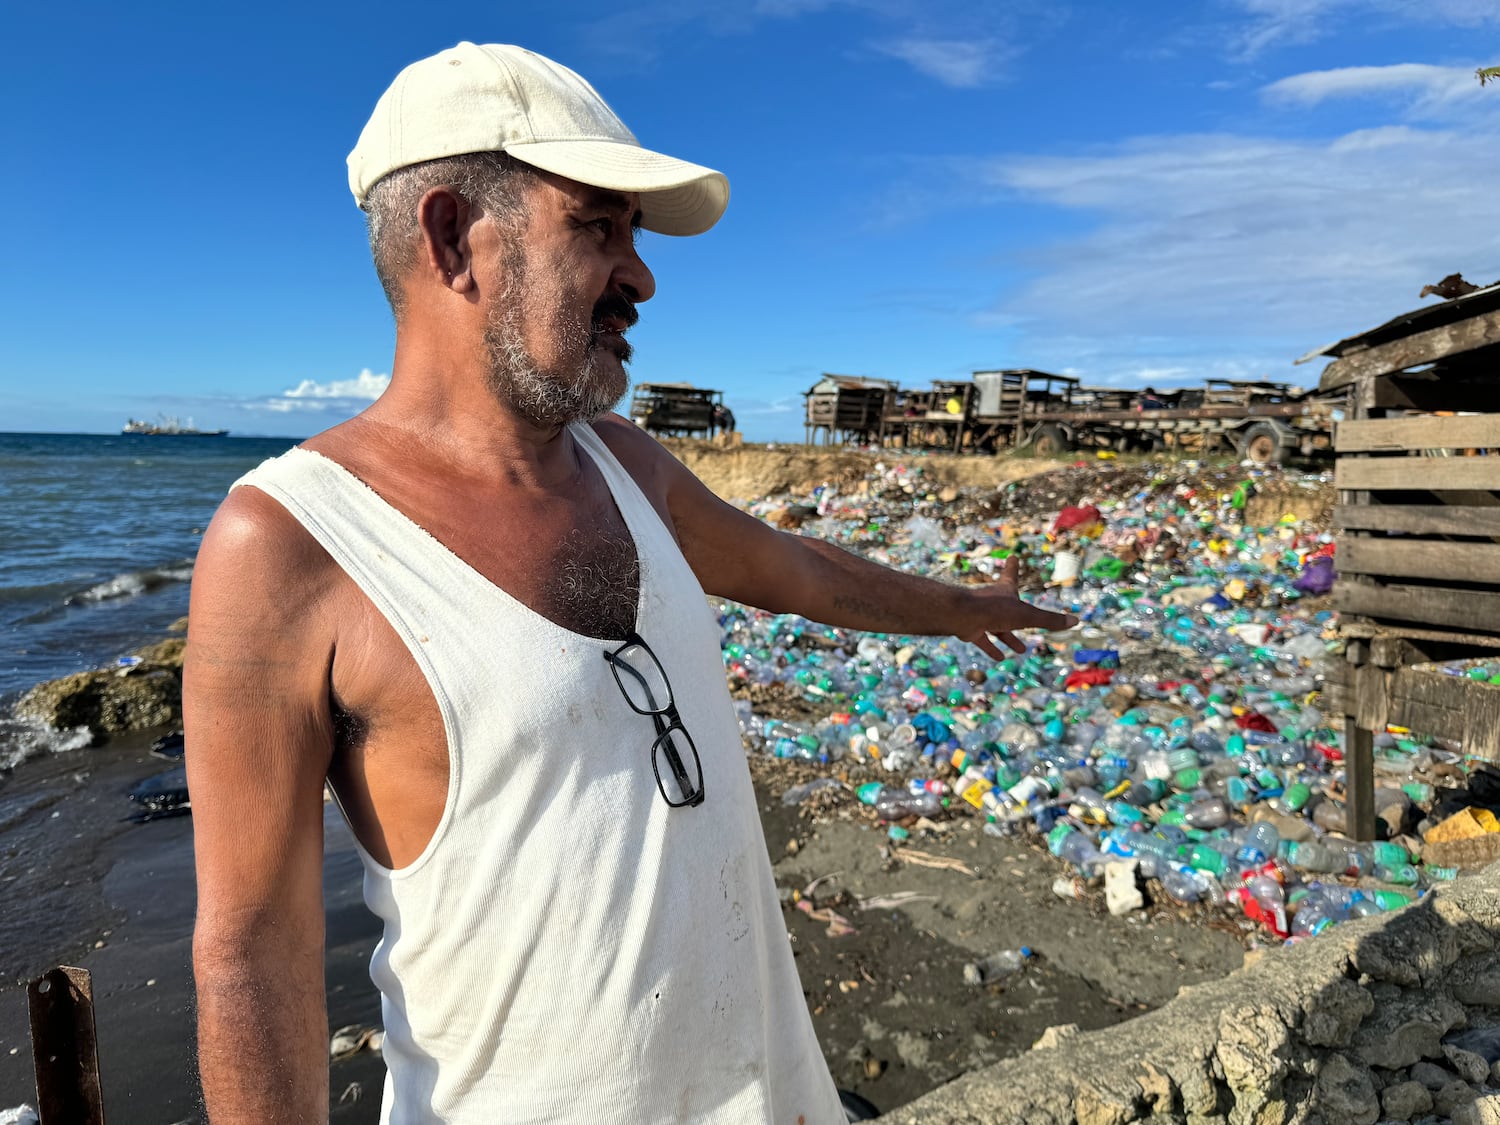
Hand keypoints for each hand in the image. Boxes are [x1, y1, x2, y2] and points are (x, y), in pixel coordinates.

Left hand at [958, 553, 1078, 658]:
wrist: (962, 616)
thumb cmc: (995, 610)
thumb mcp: (1027, 615)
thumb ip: (1050, 620)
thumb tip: (1076, 621)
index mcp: (1005, 592)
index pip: (1012, 576)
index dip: (1013, 567)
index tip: (1012, 557)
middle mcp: (993, 602)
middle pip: (1007, 606)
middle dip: (1018, 614)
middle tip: (1026, 618)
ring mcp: (980, 616)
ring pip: (997, 627)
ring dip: (1008, 638)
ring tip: (1020, 649)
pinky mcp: (971, 630)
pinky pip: (983, 640)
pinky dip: (992, 648)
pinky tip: (1000, 658)